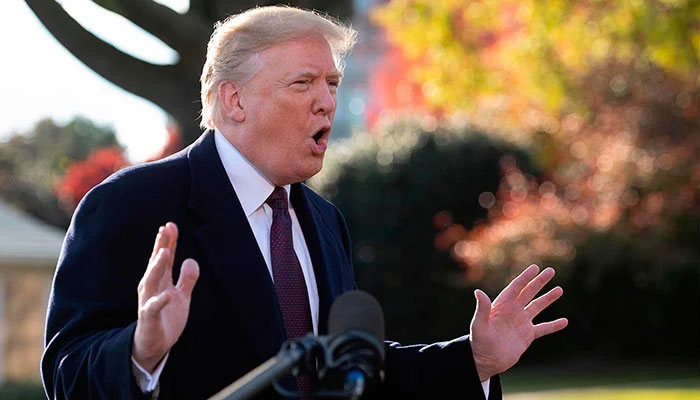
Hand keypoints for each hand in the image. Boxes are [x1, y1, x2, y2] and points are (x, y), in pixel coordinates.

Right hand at [132, 222, 199, 372]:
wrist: (154, 344)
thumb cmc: (166, 318)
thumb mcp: (181, 296)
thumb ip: (187, 279)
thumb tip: (191, 260)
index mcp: (160, 281)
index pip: (164, 258)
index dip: (168, 242)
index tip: (170, 225)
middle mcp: (151, 288)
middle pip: (156, 264)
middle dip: (161, 247)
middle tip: (165, 229)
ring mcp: (149, 301)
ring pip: (152, 280)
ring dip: (157, 266)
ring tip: (164, 252)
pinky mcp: (149, 317)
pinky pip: (153, 307)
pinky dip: (159, 300)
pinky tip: (167, 294)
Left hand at [469, 264, 567, 380]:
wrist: (486, 360)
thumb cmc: (479, 342)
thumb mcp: (479, 325)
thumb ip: (482, 309)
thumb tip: (478, 291)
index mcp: (501, 305)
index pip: (515, 287)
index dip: (525, 277)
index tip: (535, 268)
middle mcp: (512, 311)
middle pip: (528, 292)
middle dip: (539, 282)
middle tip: (551, 271)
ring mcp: (521, 322)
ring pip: (537, 307)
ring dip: (548, 298)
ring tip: (559, 289)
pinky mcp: (527, 335)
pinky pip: (543, 328)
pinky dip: (553, 325)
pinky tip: (564, 322)